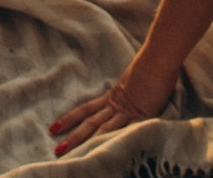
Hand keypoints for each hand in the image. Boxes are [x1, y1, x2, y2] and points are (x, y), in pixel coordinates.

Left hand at [49, 65, 174, 155]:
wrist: (158, 57)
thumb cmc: (149, 65)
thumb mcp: (132, 81)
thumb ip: (126, 91)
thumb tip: (124, 96)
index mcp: (112, 96)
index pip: (86, 109)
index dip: (69, 118)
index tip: (54, 128)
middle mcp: (116, 104)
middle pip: (90, 122)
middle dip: (74, 137)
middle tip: (57, 150)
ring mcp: (128, 111)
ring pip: (104, 129)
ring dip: (88, 142)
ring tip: (74, 154)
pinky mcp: (142, 116)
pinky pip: (127, 132)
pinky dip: (117, 141)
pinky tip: (106, 152)